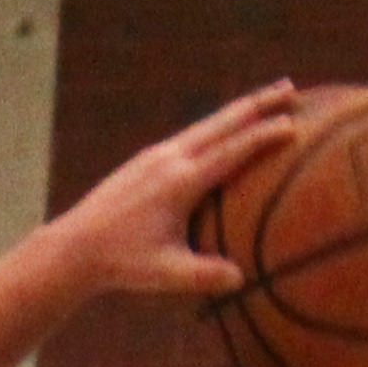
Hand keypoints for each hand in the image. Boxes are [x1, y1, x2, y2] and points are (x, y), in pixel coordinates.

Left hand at [47, 80, 303, 304]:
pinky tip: (226, 126)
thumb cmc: (121, 263)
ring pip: (207, 123)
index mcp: (180, 181)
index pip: (231, 151)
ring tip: (268, 98)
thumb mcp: (165, 273)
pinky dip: (217, 124)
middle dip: (259, 103)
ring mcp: (156, 155)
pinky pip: (191, 133)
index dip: (263, 137)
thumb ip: (205, 276)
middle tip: (292, 88)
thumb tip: (242, 279)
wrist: (73, 247)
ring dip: (239, 109)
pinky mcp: (146, 159)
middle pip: (222, 122)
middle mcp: (170, 158)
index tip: (293, 126)